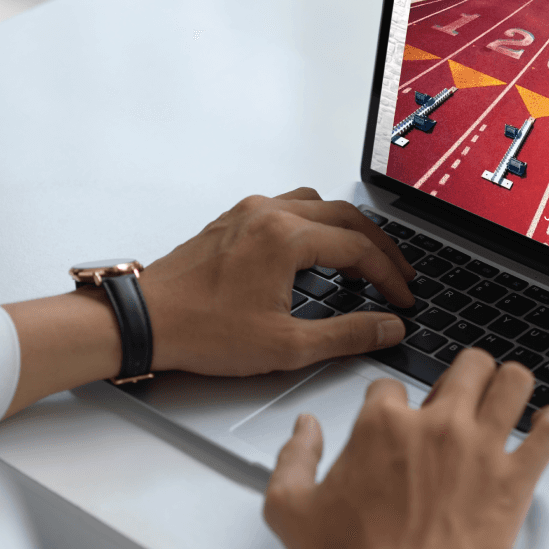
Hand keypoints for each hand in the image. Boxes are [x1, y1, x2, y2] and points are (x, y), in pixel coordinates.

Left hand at [138, 188, 416, 376]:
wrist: (145, 322)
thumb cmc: (202, 331)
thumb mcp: (286, 345)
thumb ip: (347, 335)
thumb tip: (388, 328)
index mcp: (286, 237)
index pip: (358, 248)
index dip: (390, 275)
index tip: (403, 299)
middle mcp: (269, 213)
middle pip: (346, 216)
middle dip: (379, 247)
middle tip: (399, 274)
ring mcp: (248, 212)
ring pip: (316, 203)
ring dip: (347, 228)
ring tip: (363, 259)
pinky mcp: (232, 221)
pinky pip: (288, 207)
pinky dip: (315, 224)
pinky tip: (315, 250)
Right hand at [263, 349, 548, 548]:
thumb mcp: (290, 509)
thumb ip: (292, 458)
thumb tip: (305, 428)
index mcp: (382, 426)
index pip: (392, 385)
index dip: (391, 401)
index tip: (395, 419)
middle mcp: (436, 427)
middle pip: (465, 366)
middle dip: (463, 374)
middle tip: (462, 394)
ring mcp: (480, 450)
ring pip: (512, 382)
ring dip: (510, 384)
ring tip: (508, 396)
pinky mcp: (514, 481)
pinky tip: (548, 425)